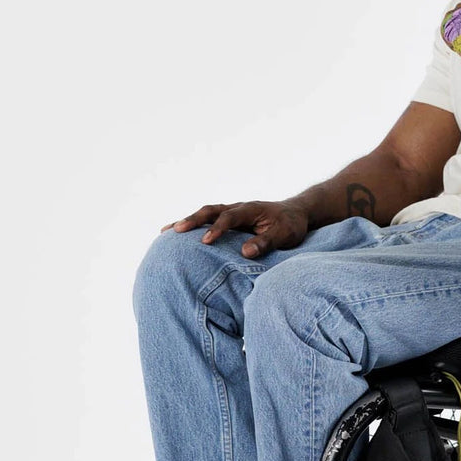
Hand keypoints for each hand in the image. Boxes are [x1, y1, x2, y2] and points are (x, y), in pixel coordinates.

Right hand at [163, 200, 310, 256]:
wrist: (295, 214)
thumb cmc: (290, 225)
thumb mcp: (285, 235)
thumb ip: (266, 242)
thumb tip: (245, 252)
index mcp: (251, 209)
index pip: (230, 217)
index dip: (218, 228)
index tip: (206, 241)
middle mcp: (238, 207)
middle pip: (211, 210)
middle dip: (193, 220)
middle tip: (175, 231)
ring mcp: (232, 212)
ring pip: (206, 214)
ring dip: (188, 221)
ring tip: (165, 232)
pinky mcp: (229, 220)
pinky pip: (208, 220)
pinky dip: (193, 225)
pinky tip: (175, 235)